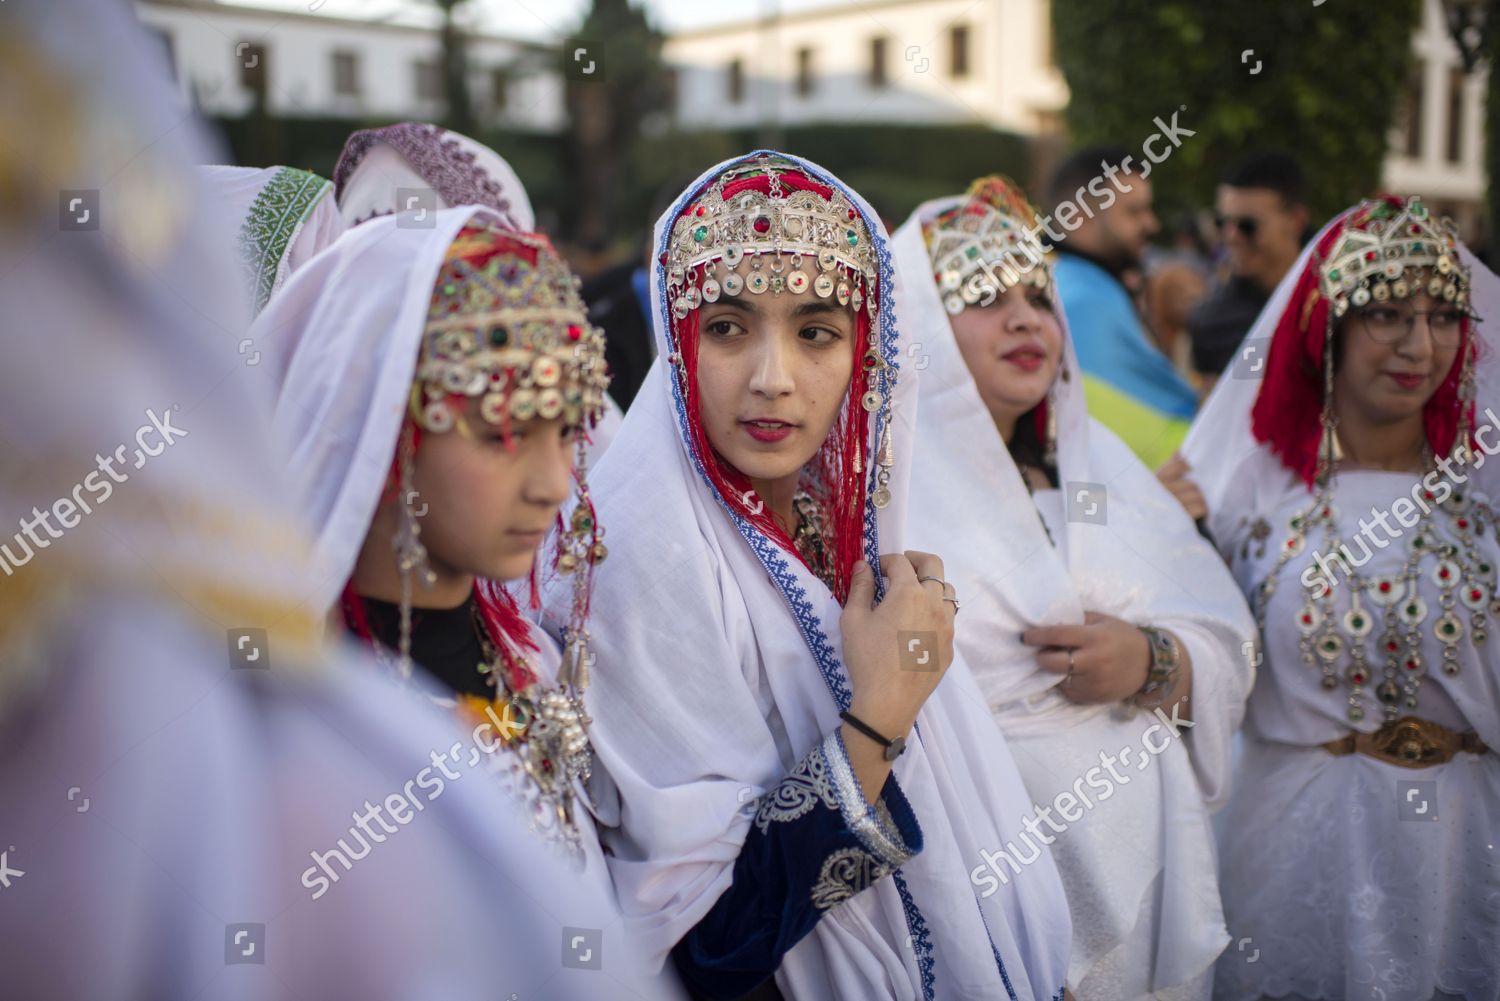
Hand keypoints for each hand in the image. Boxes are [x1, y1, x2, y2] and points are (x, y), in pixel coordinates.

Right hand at [840, 551, 955, 738]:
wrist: (888, 700)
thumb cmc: (867, 658)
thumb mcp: (854, 619)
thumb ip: (860, 587)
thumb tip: (863, 566)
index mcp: (909, 593)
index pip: (901, 562)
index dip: (885, 560)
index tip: (875, 569)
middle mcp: (934, 604)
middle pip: (934, 565)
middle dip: (915, 560)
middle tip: (899, 569)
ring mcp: (947, 626)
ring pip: (947, 591)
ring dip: (930, 585)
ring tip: (911, 596)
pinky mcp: (950, 647)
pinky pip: (948, 619)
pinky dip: (935, 611)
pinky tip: (917, 626)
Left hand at [1022, 610, 1149, 703]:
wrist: (1150, 665)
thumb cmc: (1123, 637)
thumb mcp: (1103, 620)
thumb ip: (1078, 619)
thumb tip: (1049, 619)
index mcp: (1094, 638)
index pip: (1057, 636)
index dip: (1036, 636)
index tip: (1025, 637)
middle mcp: (1093, 661)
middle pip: (1051, 663)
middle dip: (1041, 657)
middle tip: (1043, 652)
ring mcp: (1093, 683)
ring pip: (1058, 679)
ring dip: (1054, 671)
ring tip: (1061, 663)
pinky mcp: (1094, 698)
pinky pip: (1068, 692)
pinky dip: (1065, 683)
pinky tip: (1074, 675)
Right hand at [1157, 452, 1206, 521]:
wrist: (1142, 537)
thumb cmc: (1150, 509)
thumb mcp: (1154, 488)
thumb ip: (1168, 469)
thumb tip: (1179, 451)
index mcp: (1152, 483)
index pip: (1177, 465)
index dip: (1186, 467)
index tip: (1189, 472)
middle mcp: (1160, 493)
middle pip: (1191, 484)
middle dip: (1195, 492)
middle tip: (1193, 500)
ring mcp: (1170, 506)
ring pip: (1197, 496)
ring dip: (1201, 503)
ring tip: (1197, 509)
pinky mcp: (1179, 520)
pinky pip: (1199, 508)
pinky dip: (1203, 512)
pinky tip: (1200, 517)